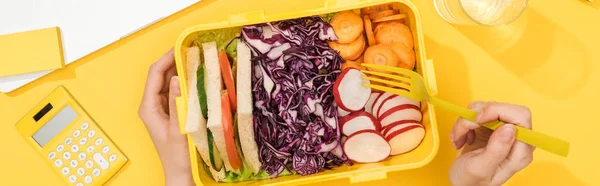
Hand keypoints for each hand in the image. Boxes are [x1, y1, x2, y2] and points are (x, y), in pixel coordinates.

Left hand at [138, 48, 193, 185]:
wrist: (182, 176)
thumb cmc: (178, 158)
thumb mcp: (178, 129)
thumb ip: (177, 103)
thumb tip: (178, 78)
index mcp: (148, 107)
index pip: (155, 74)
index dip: (167, 58)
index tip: (181, 47)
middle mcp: (152, 106)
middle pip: (162, 76)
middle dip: (176, 62)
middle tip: (194, 52)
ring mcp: (162, 110)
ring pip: (170, 83)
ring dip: (183, 72)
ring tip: (198, 62)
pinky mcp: (171, 114)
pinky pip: (177, 93)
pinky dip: (187, 85)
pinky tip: (199, 81)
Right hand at [449, 101, 534, 185]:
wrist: (463, 183)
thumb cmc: (472, 181)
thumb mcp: (481, 169)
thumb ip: (497, 150)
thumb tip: (510, 128)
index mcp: (520, 151)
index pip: (520, 116)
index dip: (499, 111)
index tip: (479, 119)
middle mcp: (516, 138)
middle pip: (503, 108)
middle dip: (479, 115)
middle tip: (465, 129)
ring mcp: (503, 131)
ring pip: (486, 107)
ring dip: (467, 120)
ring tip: (460, 138)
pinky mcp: (490, 126)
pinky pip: (477, 112)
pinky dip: (464, 122)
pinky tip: (461, 137)